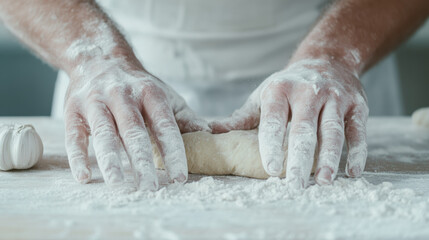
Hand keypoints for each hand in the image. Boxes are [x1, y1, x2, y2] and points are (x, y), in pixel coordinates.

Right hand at [63, 60, 207, 189]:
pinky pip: (75, 135)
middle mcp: (122, 96)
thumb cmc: (138, 85)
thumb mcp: (164, 95)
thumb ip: (184, 117)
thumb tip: (208, 134)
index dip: (173, 152)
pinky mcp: (73, 109)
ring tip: (120, 186)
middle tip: (150, 188)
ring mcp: (96, 102)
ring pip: (104, 134)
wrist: (99, 58)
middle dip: (142, 161)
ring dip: (111, 162)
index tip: (179, 178)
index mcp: (150, 93)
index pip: (164, 126)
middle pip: (133, 132)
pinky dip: (78, 157)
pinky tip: (85, 177)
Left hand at [210, 59, 368, 187]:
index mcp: (280, 90)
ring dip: (329, 157)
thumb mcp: (263, 95)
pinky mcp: (357, 105)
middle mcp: (309, 92)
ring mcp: (335, 98)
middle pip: (304, 130)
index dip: (272, 145)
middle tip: (295, 186)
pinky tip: (352, 172)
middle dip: (300, 159)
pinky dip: (357, 152)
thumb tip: (213, 132)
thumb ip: (242, 117)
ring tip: (323, 181)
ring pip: (332, 131)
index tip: (271, 169)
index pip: (274, 121)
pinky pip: (358, 130)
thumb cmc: (288, 85)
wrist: (327, 60)